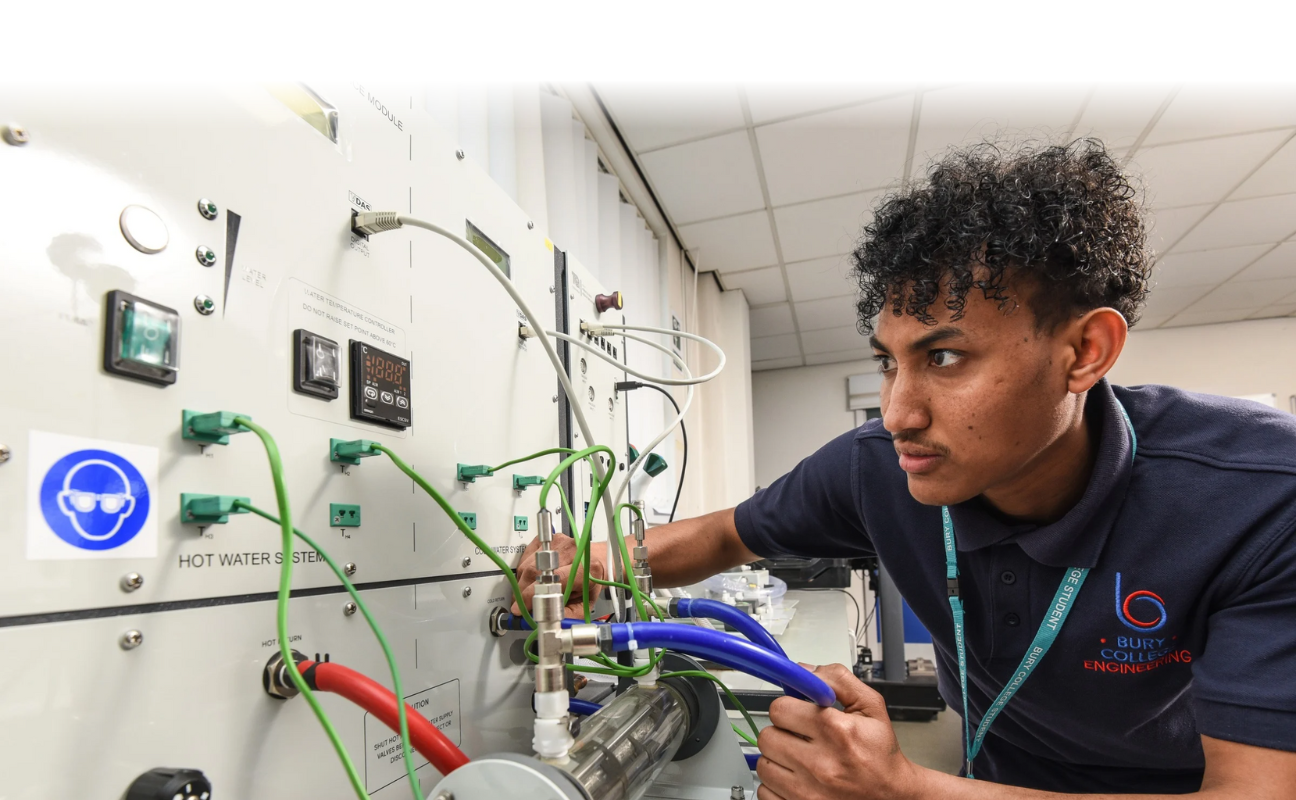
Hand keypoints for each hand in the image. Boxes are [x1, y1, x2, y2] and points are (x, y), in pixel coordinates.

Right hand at [513, 534, 607, 617]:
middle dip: (523, 592)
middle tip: (520, 605)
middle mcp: (573, 551)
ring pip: (528, 564)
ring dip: (522, 582)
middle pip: (535, 572)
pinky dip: (523, 569)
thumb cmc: (591, 583)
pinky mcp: (550, 538)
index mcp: (586, 569)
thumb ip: (565, 615)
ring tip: (526, 593)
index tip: (521, 607)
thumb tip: (542, 620)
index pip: (554, 580)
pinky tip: (531, 578)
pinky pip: (527, 554)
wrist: (597, 561)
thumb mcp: (584, 605)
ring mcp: (560, 542)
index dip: (533, 595)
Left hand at [756, 664, 926, 799]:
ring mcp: (808, 792)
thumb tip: (805, 670)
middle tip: (798, 736)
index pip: (780, 708)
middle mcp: (821, 765)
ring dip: (778, 759)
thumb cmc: (880, 754)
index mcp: (837, 732)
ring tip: (798, 758)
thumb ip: (838, 680)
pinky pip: (765, 792)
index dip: (788, 706)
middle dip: (781, 732)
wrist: (892, 796)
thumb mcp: (871, 707)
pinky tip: (795, 778)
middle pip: (767, 736)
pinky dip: (776, 785)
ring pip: (763, 765)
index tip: (797, 712)